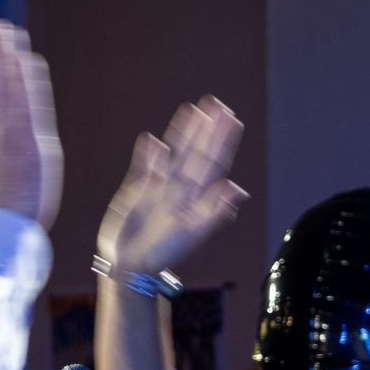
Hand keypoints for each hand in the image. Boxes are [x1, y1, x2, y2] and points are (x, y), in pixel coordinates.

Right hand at [97, 95, 246, 274]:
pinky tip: (150, 140)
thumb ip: (215, 210)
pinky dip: (148, 154)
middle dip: (207, 129)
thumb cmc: (164, 253)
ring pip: (174, 154)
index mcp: (196, 197)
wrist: (130, 264)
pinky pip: (145, 167)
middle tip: (216, 104)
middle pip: (196, 152)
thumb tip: (238, 189)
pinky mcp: (137, 191)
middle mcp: (180, 189)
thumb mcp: (193, 232)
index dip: (223, 141)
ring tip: (191, 111)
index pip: (213, 162)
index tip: (232, 119)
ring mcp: (159, 188)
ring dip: (182, 133)